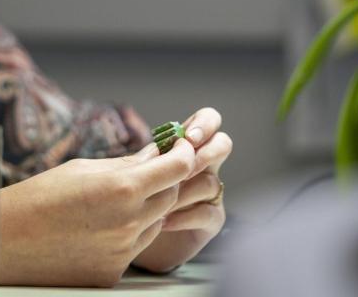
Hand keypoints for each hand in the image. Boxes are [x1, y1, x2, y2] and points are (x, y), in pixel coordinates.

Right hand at [0, 137, 194, 286]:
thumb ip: (127, 164)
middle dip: (166, 179)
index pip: (178, 167)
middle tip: (151, 168)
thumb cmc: (39, 197)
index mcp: (122, 188)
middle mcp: (129, 222)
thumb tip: (156, 153)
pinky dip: (130, 232)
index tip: (179, 146)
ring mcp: (123, 251)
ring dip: (148, 207)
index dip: (183, 153)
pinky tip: (102, 225)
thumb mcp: (84, 169)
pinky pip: (136, 246)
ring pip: (156, 222)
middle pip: (171, 195)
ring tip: (115, 199)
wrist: (5, 242)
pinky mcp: (114, 272)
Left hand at [132, 107, 232, 272]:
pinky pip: (208, 213)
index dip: (204, 124)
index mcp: (187, 146)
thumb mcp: (139, 172)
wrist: (133, 236)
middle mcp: (204, 165)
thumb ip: (151, 158)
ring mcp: (210, 192)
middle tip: (186, 167)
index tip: (188, 139)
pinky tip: (164, 221)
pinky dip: (185, 217)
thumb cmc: (134, 198)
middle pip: (223, 144)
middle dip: (207, 153)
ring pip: (211, 182)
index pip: (208, 120)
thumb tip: (156, 150)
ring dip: (185, 190)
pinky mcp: (211, 220)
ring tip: (161, 202)